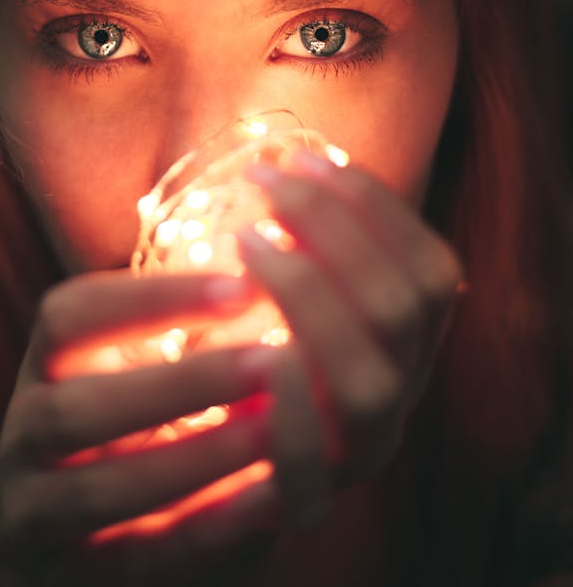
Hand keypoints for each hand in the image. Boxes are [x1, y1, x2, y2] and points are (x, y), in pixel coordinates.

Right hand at [0, 269, 285, 586]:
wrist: (76, 563)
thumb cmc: (131, 443)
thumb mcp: (138, 381)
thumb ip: (187, 339)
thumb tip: (274, 282)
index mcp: (43, 371)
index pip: (70, 316)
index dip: (150, 298)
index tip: (242, 283)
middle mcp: (22, 440)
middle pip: (76, 406)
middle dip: (179, 383)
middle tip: (269, 362)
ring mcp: (30, 520)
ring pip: (99, 490)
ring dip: (196, 458)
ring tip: (275, 430)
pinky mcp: (65, 586)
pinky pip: (140, 560)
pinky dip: (208, 529)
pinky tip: (270, 498)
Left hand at [237, 150, 464, 527]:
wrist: (223, 474)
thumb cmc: (258, 354)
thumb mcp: (300, 296)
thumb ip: (313, 245)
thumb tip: (285, 159)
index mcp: (414, 343)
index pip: (432, 267)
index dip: (375, 206)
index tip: (305, 155)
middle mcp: (402, 392)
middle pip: (401, 306)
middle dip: (332, 227)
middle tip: (264, 181)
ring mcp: (361, 450)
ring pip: (368, 379)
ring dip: (308, 294)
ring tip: (244, 238)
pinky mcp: (305, 500)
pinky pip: (311, 461)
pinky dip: (288, 400)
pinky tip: (254, 345)